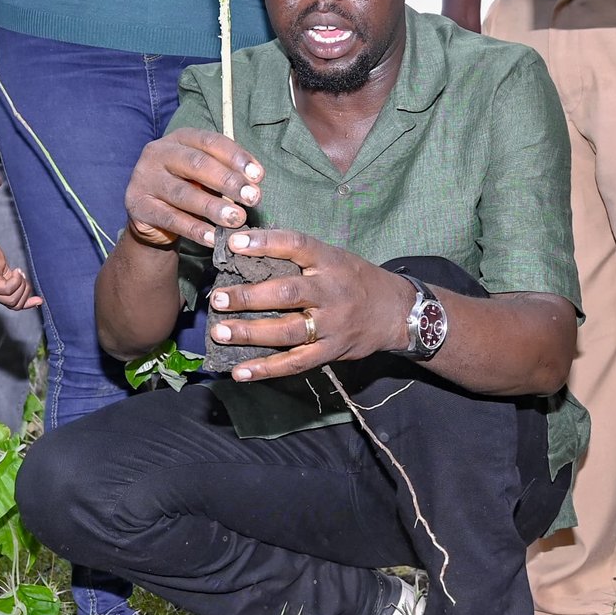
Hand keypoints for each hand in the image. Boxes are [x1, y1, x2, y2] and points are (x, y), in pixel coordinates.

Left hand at [0, 231, 41, 310]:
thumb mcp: (3, 267)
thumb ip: (13, 278)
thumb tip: (26, 285)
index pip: (13, 306)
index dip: (28, 304)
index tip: (40, 300)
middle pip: (16, 305)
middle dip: (26, 292)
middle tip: (23, 276)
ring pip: (13, 299)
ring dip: (22, 285)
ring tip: (18, 272)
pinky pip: (8, 289)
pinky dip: (17, 280)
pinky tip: (16, 270)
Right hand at [125, 128, 262, 248]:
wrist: (152, 216)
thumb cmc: (188, 187)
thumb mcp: (205, 175)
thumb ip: (227, 172)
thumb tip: (255, 181)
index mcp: (179, 138)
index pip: (210, 142)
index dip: (236, 157)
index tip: (258, 176)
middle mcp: (158, 152)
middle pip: (197, 165)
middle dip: (229, 182)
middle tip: (253, 198)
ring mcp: (144, 178)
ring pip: (184, 193)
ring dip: (214, 208)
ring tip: (237, 219)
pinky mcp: (138, 205)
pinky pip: (171, 219)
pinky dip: (195, 229)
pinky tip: (213, 237)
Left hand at [207, 228, 413, 381]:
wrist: (398, 312)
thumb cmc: (356, 280)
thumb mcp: (334, 257)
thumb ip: (299, 256)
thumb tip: (248, 250)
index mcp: (330, 261)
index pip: (296, 244)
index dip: (266, 242)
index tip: (235, 243)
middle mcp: (331, 291)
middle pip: (287, 293)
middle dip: (249, 297)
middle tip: (218, 298)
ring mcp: (332, 324)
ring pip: (288, 331)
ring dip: (250, 333)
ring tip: (220, 332)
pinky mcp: (332, 351)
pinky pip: (296, 362)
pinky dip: (266, 369)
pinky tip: (240, 372)